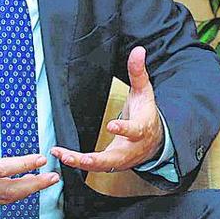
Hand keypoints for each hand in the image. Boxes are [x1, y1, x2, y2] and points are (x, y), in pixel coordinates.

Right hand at [0, 94, 58, 207]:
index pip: (2, 169)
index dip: (24, 165)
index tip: (40, 159)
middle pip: (9, 190)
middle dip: (34, 184)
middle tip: (52, 177)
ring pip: (4, 199)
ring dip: (27, 192)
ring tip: (44, 183)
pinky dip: (12, 197)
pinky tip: (24, 189)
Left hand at [52, 46, 163, 172]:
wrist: (156, 141)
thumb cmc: (148, 115)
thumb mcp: (145, 92)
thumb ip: (138, 73)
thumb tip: (139, 51)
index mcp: (141, 129)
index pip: (134, 130)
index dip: (124, 129)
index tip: (112, 125)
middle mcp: (131, 148)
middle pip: (114, 157)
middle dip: (94, 159)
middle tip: (76, 157)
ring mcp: (121, 159)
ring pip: (101, 165)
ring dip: (81, 162)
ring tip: (63, 155)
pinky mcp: (111, 164)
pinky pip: (94, 167)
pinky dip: (78, 164)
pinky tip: (63, 156)